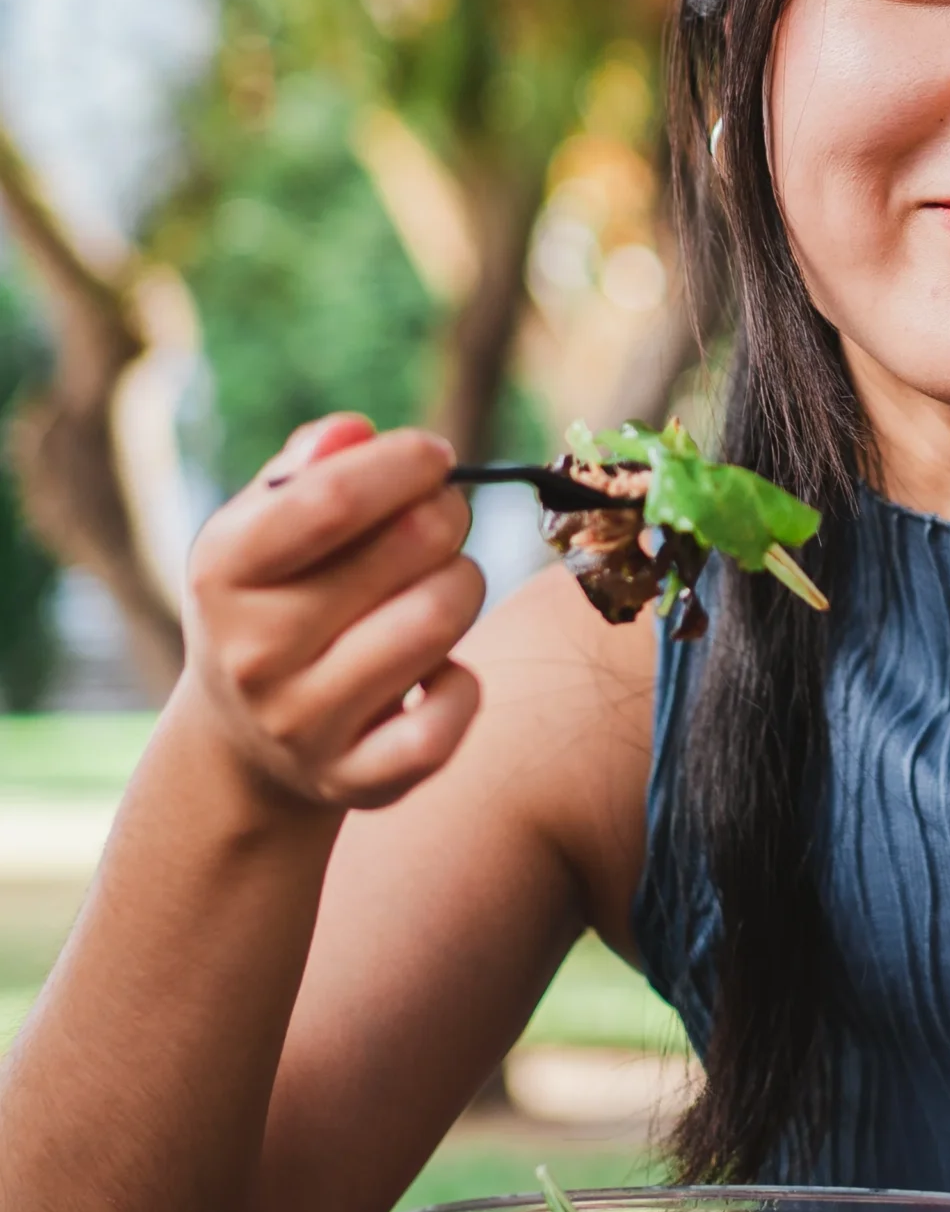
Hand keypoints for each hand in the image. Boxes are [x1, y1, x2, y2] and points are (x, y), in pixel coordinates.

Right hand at [182, 415, 485, 813]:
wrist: (245, 744)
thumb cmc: (274, 600)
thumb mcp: (263, 529)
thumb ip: (308, 469)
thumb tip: (353, 432)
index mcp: (223, 571)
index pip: (330, 499)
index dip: (404, 463)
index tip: (434, 455)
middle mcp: (254, 652)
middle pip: (411, 548)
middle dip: (447, 515)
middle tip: (441, 518)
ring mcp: (303, 723)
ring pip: (440, 619)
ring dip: (463, 584)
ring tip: (439, 584)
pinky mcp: (356, 780)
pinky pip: (450, 717)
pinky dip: (464, 684)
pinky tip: (438, 670)